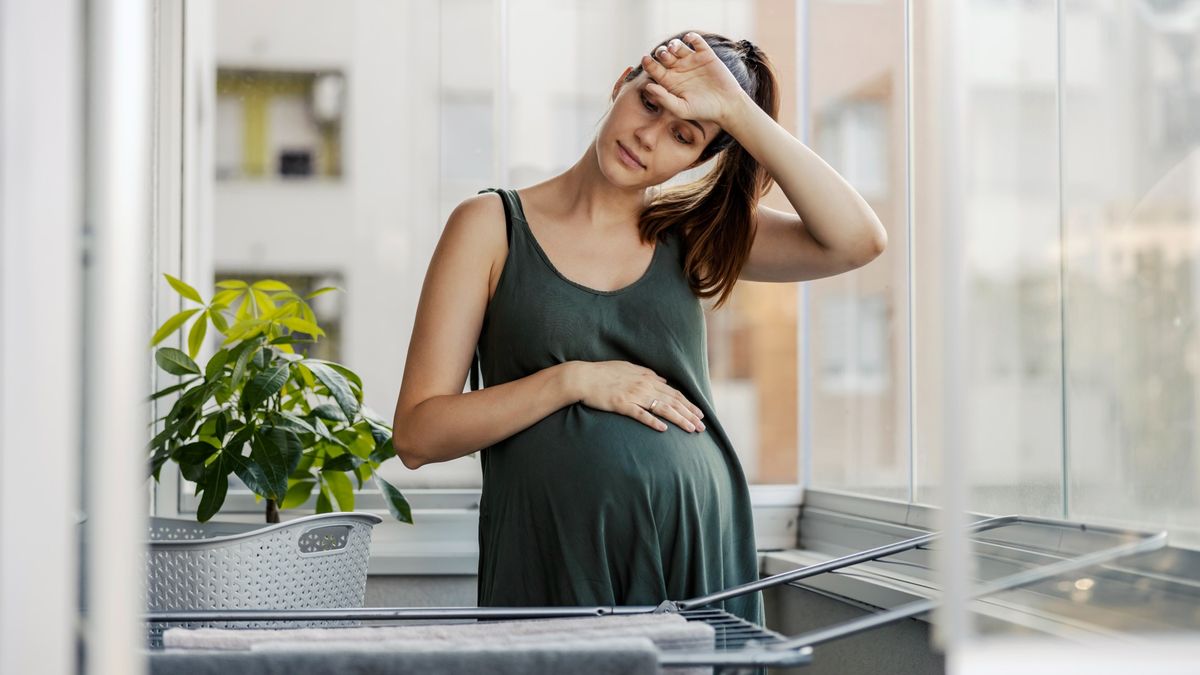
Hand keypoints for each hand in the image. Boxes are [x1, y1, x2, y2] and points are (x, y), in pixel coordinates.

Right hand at [570, 360, 706, 432]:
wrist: (582, 377)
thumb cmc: (604, 373)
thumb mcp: (628, 368)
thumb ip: (647, 374)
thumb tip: (662, 380)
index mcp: (646, 377)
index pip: (673, 392)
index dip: (688, 403)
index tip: (699, 413)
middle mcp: (643, 385)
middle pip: (673, 401)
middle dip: (690, 413)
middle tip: (703, 426)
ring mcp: (633, 395)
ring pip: (662, 408)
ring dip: (679, 419)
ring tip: (692, 429)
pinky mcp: (621, 404)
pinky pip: (641, 414)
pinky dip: (653, 421)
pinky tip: (664, 430)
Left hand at [639, 32, 749, 127]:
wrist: (727, 106)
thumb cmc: (703, 111)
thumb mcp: (681, 108)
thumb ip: (664, 98)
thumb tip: (647, 86)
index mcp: (669, 81)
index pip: (654, 69)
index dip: (648, 63)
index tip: (646, 59)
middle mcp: (679, 69)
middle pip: (664, 55)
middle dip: (661, 52)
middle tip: (663, 55)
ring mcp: (691, 61)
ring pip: (677, 46)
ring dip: (673, 44)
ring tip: (673, 48)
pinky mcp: (705, 55)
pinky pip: (696, 41)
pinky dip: (691, 37)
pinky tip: (689, 40)